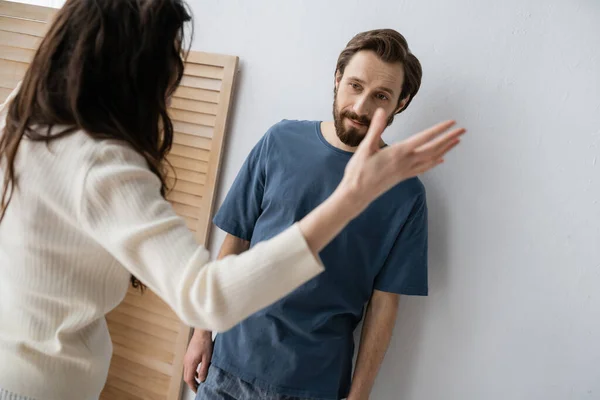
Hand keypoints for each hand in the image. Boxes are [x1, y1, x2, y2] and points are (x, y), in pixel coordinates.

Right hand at [183, 331, 212, 392]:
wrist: (201, 332)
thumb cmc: (205, 343)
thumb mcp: (207, 358)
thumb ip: (203, 370)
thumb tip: (201, 379)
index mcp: (190, 363)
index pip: (189, 379)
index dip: (192, 386)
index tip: (197, 390)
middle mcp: (186, 361)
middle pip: (186, 376)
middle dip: (192, 383)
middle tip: (198, 387)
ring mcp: (186, 358)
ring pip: (187, 372)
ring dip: (192, 378)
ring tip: (199, 381)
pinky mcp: (188, 355)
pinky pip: (188, 367)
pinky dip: (192, 372)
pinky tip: (198, 372)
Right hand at [339, 108, 464, 212]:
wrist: (357, 194)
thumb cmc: (358, 171)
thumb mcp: (365, 147)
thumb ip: (376, 128)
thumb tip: (382, 111)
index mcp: (398, 152)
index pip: (424, 138)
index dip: (439, 129)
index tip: (451, 123)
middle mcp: (406, 162)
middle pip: (433, 148)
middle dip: (449, 139)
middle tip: (462, 130)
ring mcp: (406, 170)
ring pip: (431, 159)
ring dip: (445, 149)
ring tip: (456, 142)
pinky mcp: (403, 177)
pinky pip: (423, 168)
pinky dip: (434, 163)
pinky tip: (440, 160)